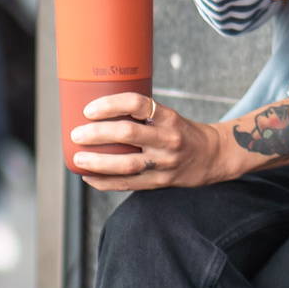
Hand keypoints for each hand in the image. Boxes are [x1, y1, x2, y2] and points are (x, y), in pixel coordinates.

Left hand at [70, 93, 236, 191]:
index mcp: (168, 117)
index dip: (110, 104)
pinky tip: (89, 177)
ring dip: (98, 162)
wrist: (211, 157)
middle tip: (77, 134)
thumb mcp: (167, 116)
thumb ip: (140, 116)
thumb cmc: (181, 133)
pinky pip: (128, 184)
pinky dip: (105, 182)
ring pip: (126, 164)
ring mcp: (164, 163)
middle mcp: (167, 139)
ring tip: (78, 159)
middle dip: (97, 134)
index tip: (89, 109)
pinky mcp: (160, 182)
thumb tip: (96, 115)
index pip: (137, 103)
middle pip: (128, 133)